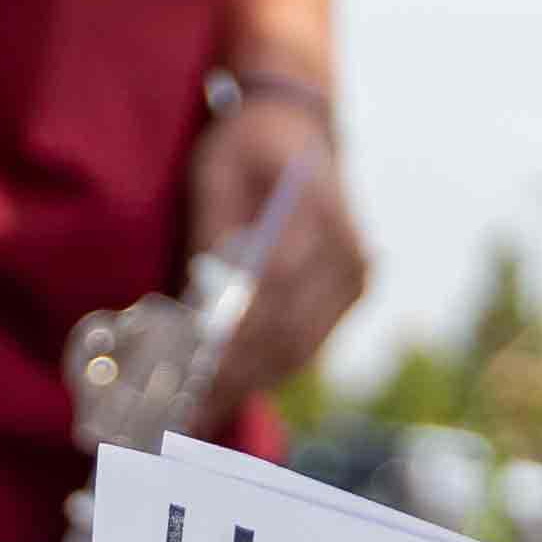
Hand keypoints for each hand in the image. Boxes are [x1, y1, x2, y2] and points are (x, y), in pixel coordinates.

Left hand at [185, 93, 370, 418]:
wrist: (298, 130)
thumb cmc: (248, 146)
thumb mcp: (216, 171)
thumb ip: (213, 229)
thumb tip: (204, 300)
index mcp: (316, 207)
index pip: (276, 284)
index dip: (236, 333)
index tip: (195, 367)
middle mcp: (348, 249)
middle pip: (290, 328)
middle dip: (237, 373)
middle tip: (185, 408)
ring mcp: (355, 277)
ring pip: (300, 349)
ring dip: (250, 382)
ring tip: (198, 411)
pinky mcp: (350, 297)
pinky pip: (306, 346)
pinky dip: (266, 371)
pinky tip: (225, 390)